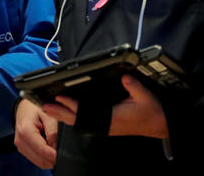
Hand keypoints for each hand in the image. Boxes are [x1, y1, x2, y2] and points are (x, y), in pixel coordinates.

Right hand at [14, 99, 57, 168]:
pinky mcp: (24, 150)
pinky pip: (37, 160)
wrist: (24, 108)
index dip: (54, 155)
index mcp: (25, 132)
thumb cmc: (35, 108)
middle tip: (64, 153)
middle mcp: (21, 142)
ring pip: (40, 162)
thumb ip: (52, 130)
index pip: (42, 150)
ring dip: (50, 159)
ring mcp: (21, 147)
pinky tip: (51, 149)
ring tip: (58, 149)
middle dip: (53, 159)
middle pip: (41, 160)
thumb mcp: (46, 114)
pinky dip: (46, 157)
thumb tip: (57, 146)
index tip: (64, 156)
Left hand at [42, 75, 168, 138]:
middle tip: (45, 106)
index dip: (71, 105)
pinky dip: (74, 118)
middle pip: (77, 120)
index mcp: (112, 117)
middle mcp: (105, 125)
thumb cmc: (151, 111)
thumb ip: (133, 86)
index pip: (86, 111)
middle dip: (60, 113)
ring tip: (51, 110)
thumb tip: (124, 76)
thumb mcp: (144, 96)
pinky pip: (85, 124)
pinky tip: (68, 115)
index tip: (60, 98)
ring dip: (64, 116)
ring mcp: (105, 127)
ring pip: (80, 123)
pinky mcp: (107, 126)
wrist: (158, 124)